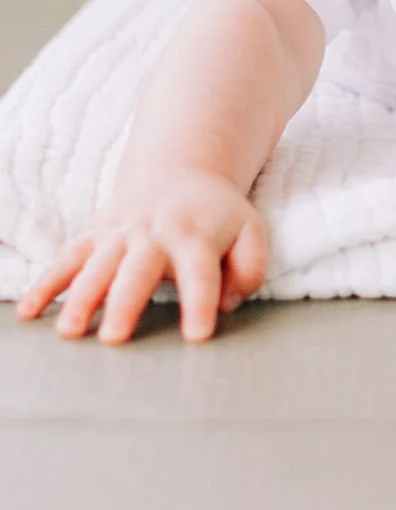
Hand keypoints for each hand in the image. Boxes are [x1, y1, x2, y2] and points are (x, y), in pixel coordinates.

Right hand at [16, 167, 267, 343]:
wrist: (181, 171)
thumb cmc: (218, 216)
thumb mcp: (250, 231)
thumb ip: (250, 268)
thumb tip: (226, 303)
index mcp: (197, 237)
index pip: (201, 274)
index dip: (200, 304)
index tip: (197, 336)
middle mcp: (155, 234)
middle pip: (138, 270)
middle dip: (125, 303)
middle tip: (114, 338)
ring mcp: (120, 233)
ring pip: (97, 265)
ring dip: (82, 297)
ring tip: (70, 331)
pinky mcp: (95, 234)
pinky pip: (67, 258)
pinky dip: (47, 283)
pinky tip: (31, 311)